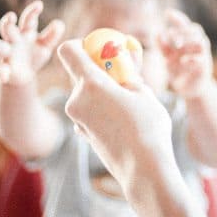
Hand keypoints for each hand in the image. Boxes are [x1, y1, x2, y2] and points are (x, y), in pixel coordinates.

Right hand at [0, 0, 64, 84]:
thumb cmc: (34, 55)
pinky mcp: (5, 71)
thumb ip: (52, 35)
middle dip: (8, 23)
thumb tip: (60, 23)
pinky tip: (3, 74)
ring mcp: (7, 55)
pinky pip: (0, 71)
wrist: (23, 76)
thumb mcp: (45, 46)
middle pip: (7, 29)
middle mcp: (13, 41)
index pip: (27, 19)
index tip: (39, 5)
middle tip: (10, 17)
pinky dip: (1, 72)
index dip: (32, 12)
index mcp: (25, 32)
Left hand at [56, 39, 175, 195]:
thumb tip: (125, 58)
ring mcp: (77, 119)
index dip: (81, 45)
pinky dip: (100, 108)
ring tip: (128, 101)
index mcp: (91, 84)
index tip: (100, 50)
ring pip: (84, 93)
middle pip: (78, 72)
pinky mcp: (82, 133)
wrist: (144, 170)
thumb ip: (128, 73)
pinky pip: (88, 111)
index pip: (68, 50)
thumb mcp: (144, 92)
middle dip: (98, 69)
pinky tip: (122, 119)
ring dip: (101, 90)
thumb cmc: (148, 128)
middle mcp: (76, 100)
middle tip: (122, 74)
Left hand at [159, 9, 212, 97]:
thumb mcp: (168, 57)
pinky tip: (183, 61)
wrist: (190, 89)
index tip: (167, 13)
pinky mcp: (204, 69)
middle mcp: (197, 46)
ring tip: (177, 45)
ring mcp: (203, 56)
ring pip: (202, 42)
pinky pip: (202, 60)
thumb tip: (156, 32)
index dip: (178, 18)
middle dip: (183, 30)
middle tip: (170, 35)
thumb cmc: (179, 70)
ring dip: (189, 41)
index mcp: (188, 41)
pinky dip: (192, 59)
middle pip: (196, 30)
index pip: (185, 25)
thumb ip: (163, 46)